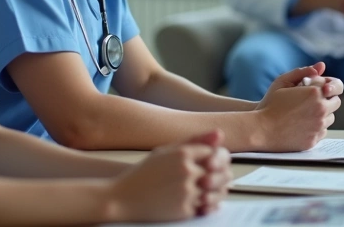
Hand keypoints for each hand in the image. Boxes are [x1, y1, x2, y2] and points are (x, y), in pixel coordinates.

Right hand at [108, 130, 230, 220]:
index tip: (209, 162)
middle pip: (220, 172)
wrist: (123, 198)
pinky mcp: (184, 210)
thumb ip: (193, 140)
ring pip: (215, 191)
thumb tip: (220, 133)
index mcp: (182, 153)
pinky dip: (203, 206)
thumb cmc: (144, 174)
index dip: (214, 158)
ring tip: (203, 190)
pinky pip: (205, 207)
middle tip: (210, 178)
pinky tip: (193, 202)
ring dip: (214, 192)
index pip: (215, 152)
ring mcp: (187, 192)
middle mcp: (187, 171)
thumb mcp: (165, 151)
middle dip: (219, 175)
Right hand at [254, 66, 340, 151]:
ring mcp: (319, 125)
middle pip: (336, 102)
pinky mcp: (315, 139)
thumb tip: (321, 66)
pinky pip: (323, 131)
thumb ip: (302, 72)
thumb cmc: (270, 104)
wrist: (262, 129)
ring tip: (305, 114)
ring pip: (331, 118)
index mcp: (314, 92)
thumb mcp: (282, 82)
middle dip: (326, 100)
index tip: (312, 89)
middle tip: (311, 102)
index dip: (322, 86)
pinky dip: (316, 128)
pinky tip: (302, 125)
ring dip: (322, 115)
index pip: (331, 85)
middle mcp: (321, 108)